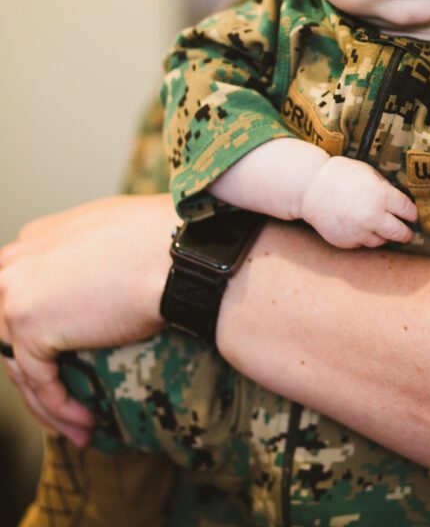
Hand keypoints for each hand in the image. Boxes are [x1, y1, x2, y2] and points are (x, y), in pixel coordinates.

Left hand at [0, 193, 176, 444]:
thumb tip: (109, 281)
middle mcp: (17, 261)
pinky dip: (61, 408)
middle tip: (64, 403)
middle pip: (8, 332)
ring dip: (48, 403)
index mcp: (38, 237)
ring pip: (20, 363)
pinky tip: (86, 423)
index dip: (38, 334)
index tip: (65, 360)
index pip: (20, 294)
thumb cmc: (165, 241)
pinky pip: (39, 381)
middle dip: (32, 372)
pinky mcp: (30, 324)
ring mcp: (17, 292)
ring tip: (79, 427)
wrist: (179, 253)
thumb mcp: (116, 235)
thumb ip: (91, 254)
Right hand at [300, 156, 416, 247]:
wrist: (310, 188)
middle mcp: (373, 216)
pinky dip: (364, 237)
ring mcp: (360, 231)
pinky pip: (362, 243)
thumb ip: (385, 188)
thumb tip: (401, 202)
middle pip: (400, 233)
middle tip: (408, 234)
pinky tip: (358, 226)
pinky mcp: (347, 241)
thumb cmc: (340, 175)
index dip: (413, 214)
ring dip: (383, 236)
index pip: (409, 211)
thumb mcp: (368, 173)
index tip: (413, 216)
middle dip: (406, 234)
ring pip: (381, 241)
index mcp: (381, 196)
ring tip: (379, 227)